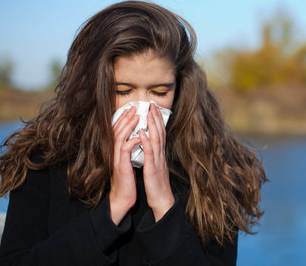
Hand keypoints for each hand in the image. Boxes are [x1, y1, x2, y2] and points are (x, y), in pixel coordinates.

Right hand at [109, 107, 139, 224]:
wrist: (122, 197)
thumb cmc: (127, 180)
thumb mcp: (127, 162)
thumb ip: (128, 150)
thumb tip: (134, 139)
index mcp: (116, 151)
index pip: (118, 131)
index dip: (123, 119)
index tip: (131, 110)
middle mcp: (114, 153)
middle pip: (117, 131)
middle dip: (125, 118)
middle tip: (133, 108)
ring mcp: (116, 159)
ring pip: (119, 138)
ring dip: (127, 127)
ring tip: (136, 117)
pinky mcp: (121, 167)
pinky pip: (124, 152)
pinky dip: (131, 142)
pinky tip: (138, 136)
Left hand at [140, 103, 174, 221]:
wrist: (162, 201)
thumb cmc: (157, 186)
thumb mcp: (155, 168)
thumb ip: (154, 156)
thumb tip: (150, 147)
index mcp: (160, 155)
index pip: (160, 134)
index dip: (157, 121)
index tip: (153, 109)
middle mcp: (161, 155)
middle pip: (160, 133)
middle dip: (155, 118)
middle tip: (152, 104)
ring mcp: (158, 161)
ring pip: (156, 140)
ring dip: (152, 125)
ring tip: (148, 113)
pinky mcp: (153, 169)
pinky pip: (150, 153)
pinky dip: (147, 142)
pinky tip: (143, 133)